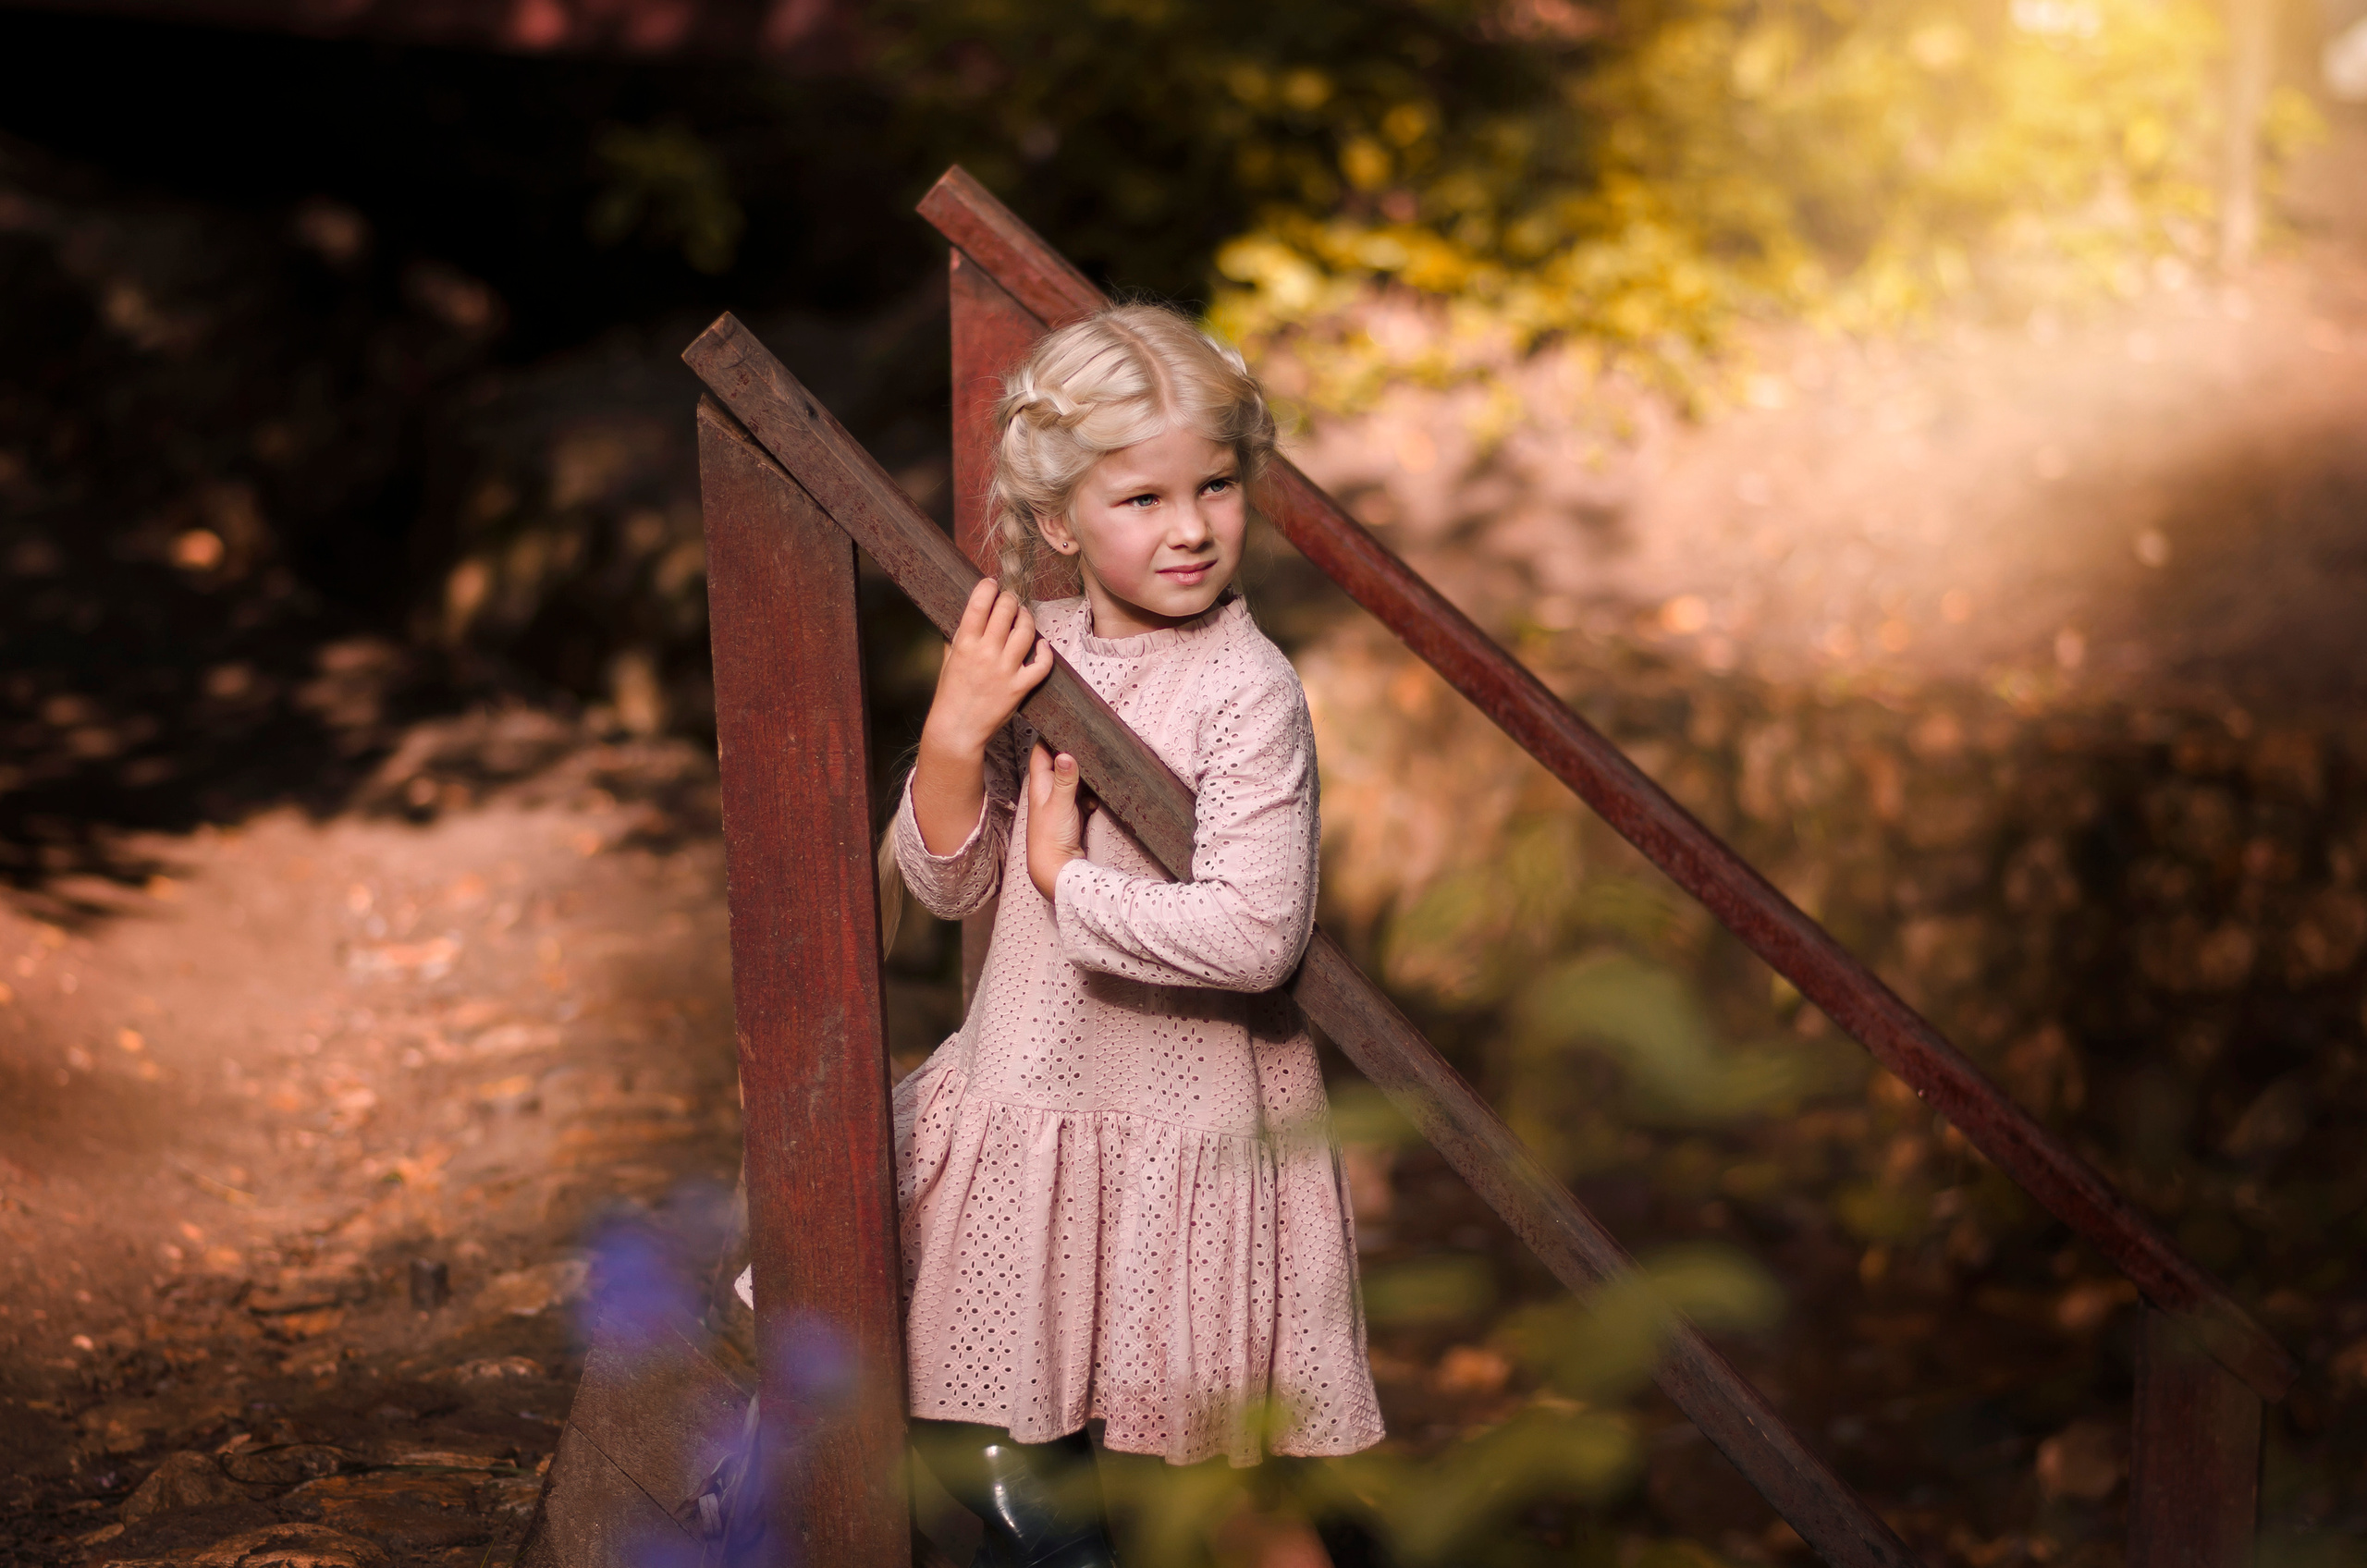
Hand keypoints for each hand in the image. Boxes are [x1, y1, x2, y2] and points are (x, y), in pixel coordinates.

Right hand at [922, 579, 1053, 757]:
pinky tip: (1042, 645)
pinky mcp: (1019, 687)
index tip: (992, 583)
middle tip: (1010, 599)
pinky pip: (1042, 665)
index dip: (988, 587)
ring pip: (1026, 632)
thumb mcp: (949, 659)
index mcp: (964, 644)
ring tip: (1024, 616)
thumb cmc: (950, 694)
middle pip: (1006, 611)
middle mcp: (986, 654)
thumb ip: (960, 637)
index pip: (979, 604)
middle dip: (1010, 599)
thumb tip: (971, 616)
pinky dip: (1046, 652)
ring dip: (1027, 618)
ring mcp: (1005, 670)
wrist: (957, 729)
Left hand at [1027, 743, 1084, 898]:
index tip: (1062, 719)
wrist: (1055, 870)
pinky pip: (1083, 797)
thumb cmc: (1050, 838)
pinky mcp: (1072, 815)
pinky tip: (1098, 796)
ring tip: (1098, 762)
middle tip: (1087, 738)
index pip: (1041, 752)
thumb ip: (1064, 779)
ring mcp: (1060, 803)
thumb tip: (1066, 753)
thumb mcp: (1060, 804)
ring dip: (1083, 774)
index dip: (1049, 734)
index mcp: (1039, 785)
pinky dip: (1090, 794)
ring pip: (1073, 780)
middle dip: (1071, 752)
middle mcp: (1047, 791)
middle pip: (1058, 763)